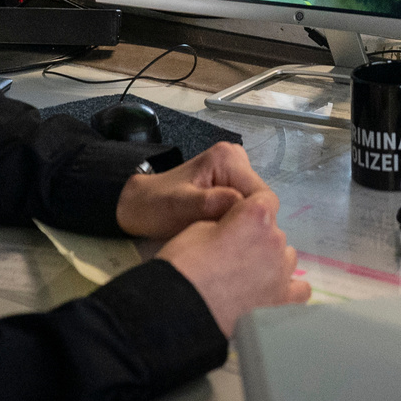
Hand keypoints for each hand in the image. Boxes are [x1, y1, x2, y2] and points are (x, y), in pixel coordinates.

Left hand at [115, 141, 266, 239]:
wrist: (138, 206)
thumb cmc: (156, 207)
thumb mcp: (179, 207)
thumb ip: (210, 204)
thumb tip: (242, 206)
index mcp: (228, 158)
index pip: (262, 196)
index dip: (253, 222)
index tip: (234, 241)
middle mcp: (237, 158)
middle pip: (260, 201)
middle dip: (246, 223)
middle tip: (223, 241)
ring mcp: (235, 171)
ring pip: (254, 207)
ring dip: (241, 225)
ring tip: (219, 237)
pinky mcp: (232, 183)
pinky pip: (245, 208)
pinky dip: (235, 222)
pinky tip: (219, 232)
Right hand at [156, 189, 310, 334]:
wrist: (181, 310)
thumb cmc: (185, 264)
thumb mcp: (199, 227)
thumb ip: (229, 222)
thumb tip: (238, 229)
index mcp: (257, 215)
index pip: (266, 199)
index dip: (249, 209)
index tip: (236, 220)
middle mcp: (275, 240)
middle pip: (273, 231)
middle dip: (256, 237)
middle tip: (232, 254)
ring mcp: (282, 272)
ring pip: (286, 258)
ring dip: (271, 261)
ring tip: (247, 276)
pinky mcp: (282, 301)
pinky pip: (299, 290)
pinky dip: (288, 288)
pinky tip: (271, 292)